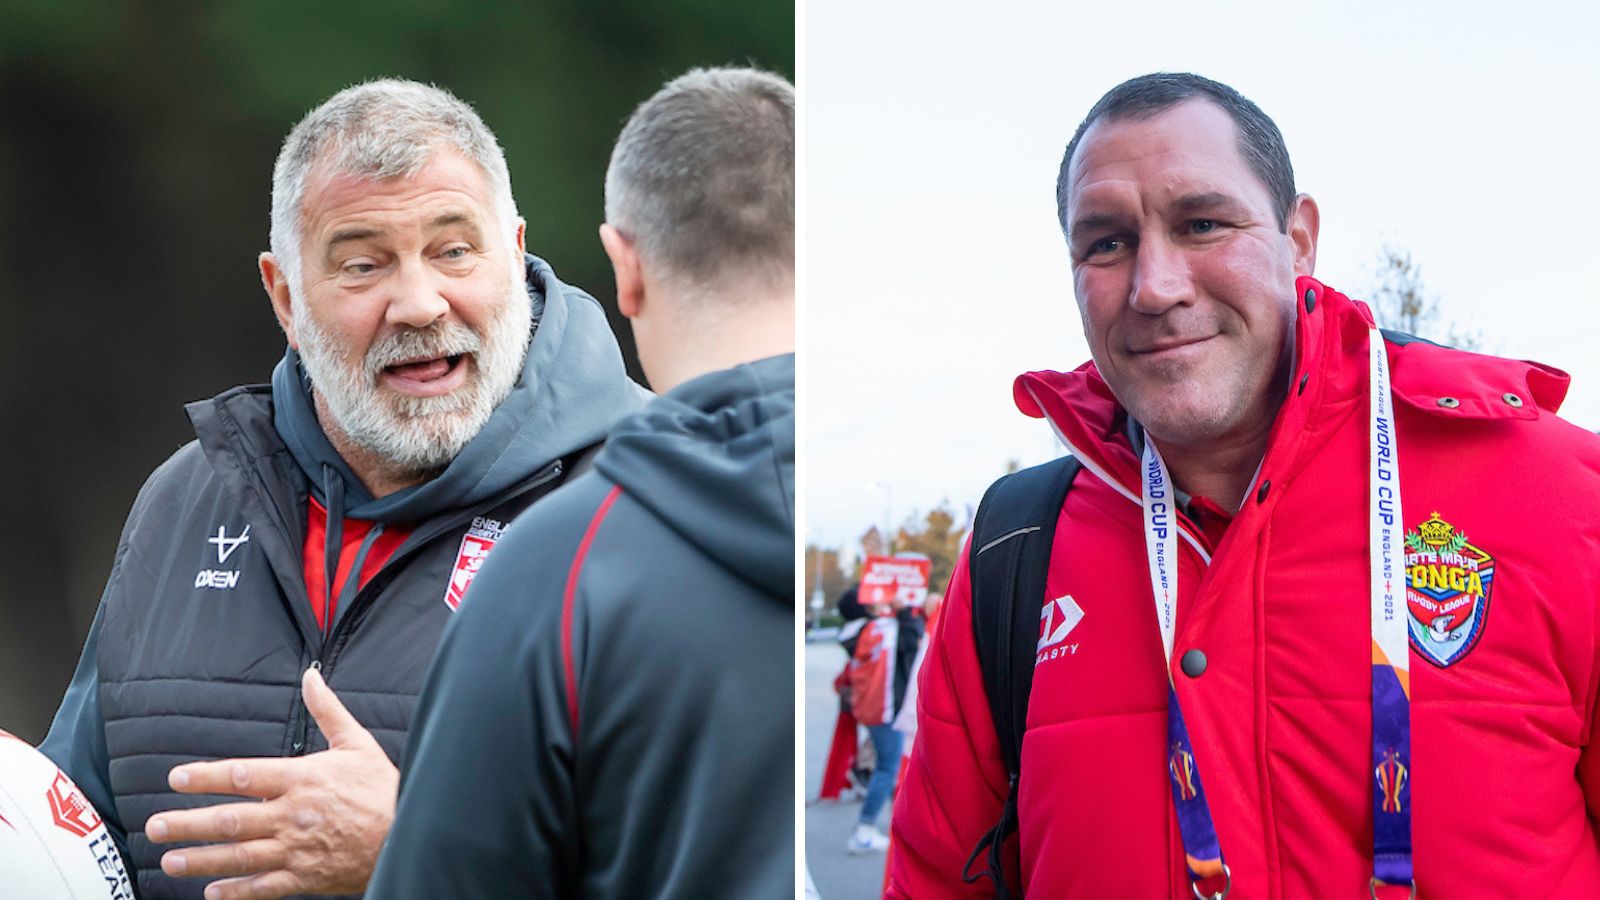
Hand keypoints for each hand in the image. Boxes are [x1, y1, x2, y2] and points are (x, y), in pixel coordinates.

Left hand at [146, 668, 398, 899]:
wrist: (410, 832)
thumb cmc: (384, 788)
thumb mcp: (357, 743)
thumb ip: (327, 710)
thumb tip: (311, 676)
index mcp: (302, 779)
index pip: (244, 775)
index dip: (206, 776)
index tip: (177, 778)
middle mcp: (292, 815)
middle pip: (230, 820)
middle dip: (188, 823)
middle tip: (155, 826)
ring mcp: (297, 849)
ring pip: (239, 856)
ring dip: (200, 860)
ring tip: (170, 860)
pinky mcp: (306, 876)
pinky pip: (264, 886)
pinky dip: (236, 892)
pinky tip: (212, 891)